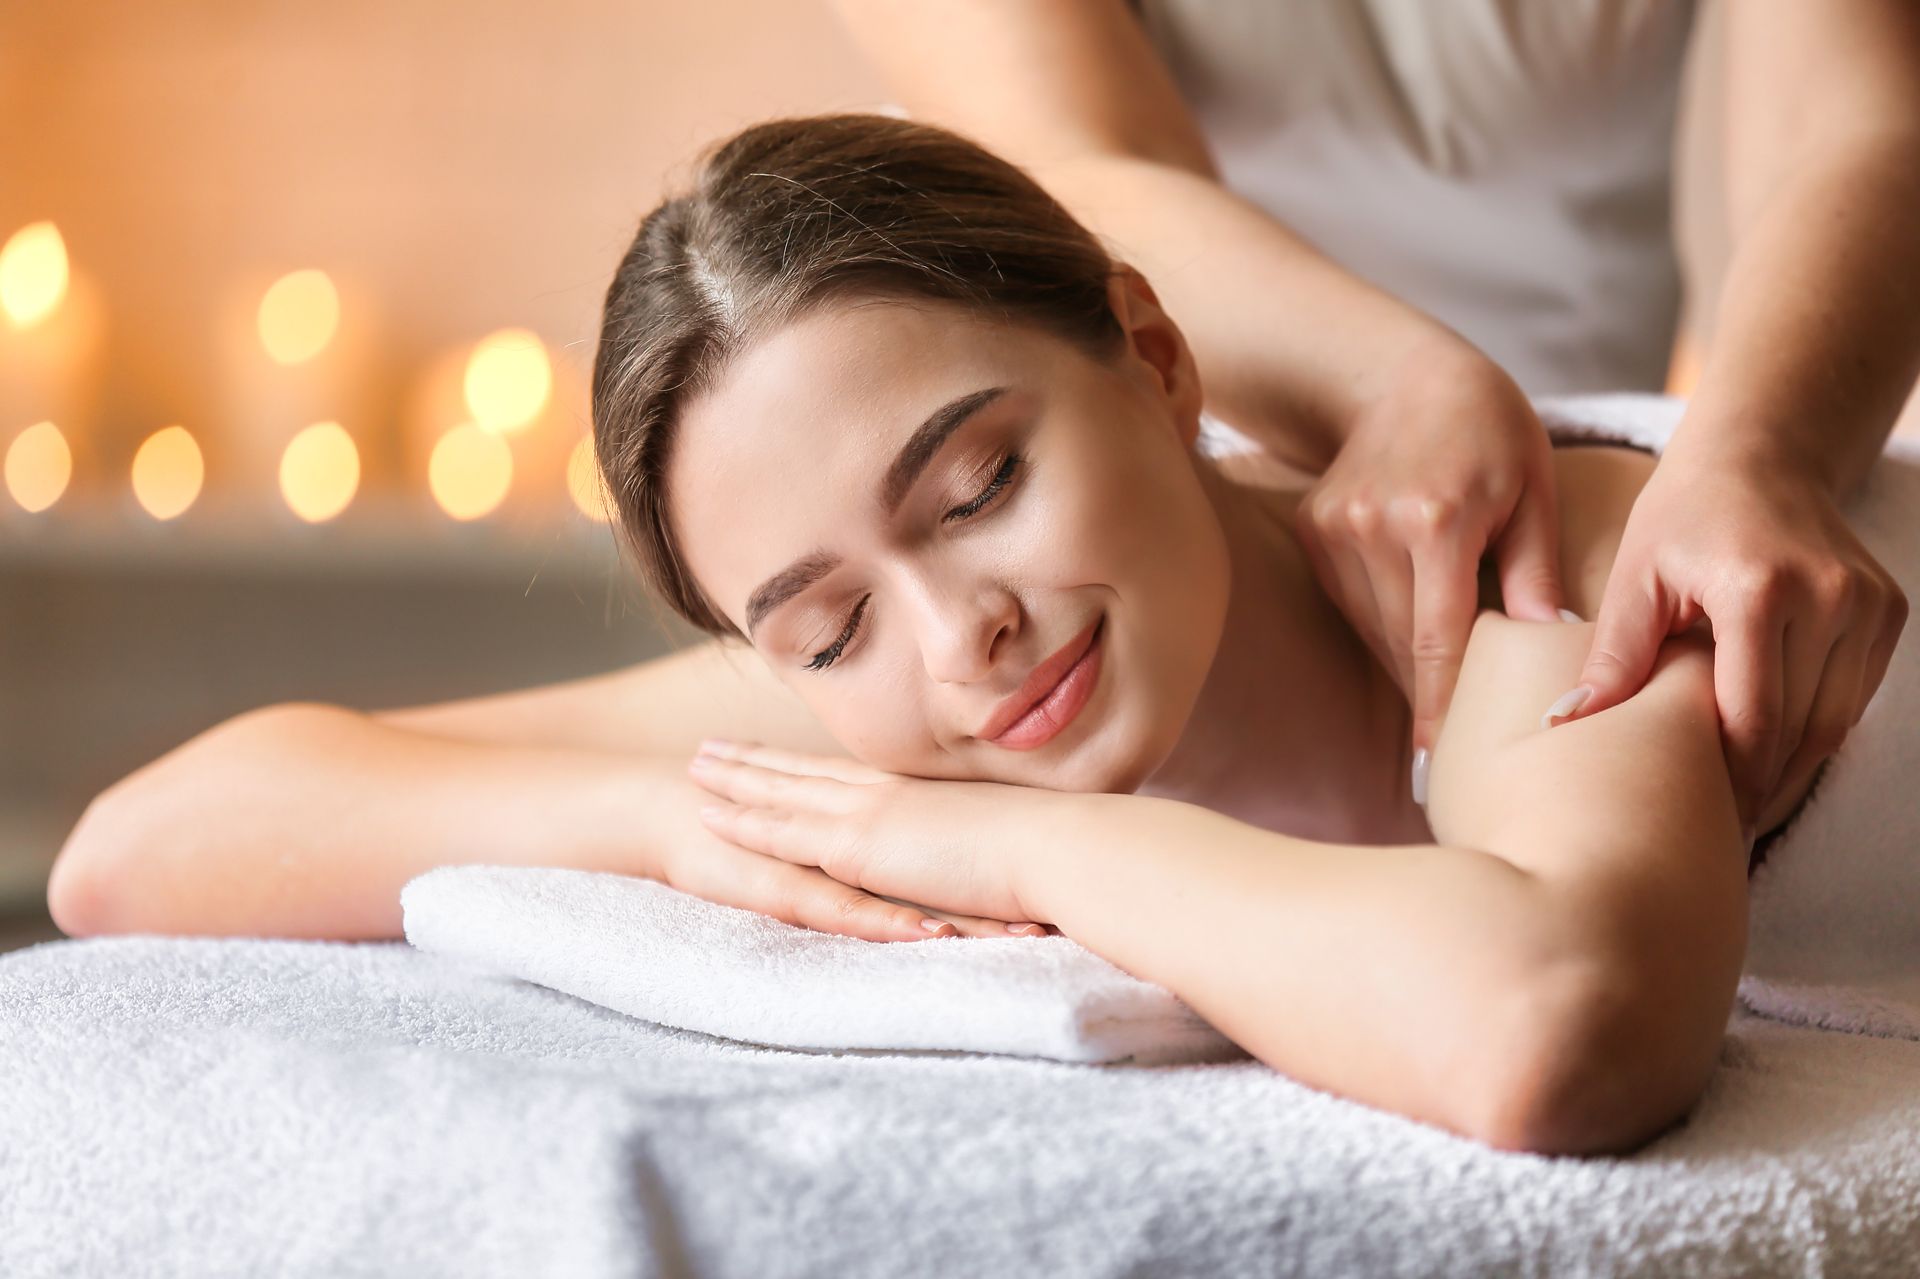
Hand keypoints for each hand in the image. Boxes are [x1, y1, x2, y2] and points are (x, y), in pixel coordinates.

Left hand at [683, 739, 1058, 938]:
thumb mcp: (1002, 840)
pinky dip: (745, 818)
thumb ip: (977, 844)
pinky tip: (709, 813)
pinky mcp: (860, 844)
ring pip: (783, 792)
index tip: (775, 757)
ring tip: (694, 768)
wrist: (1057, 847)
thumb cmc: (1050, 849)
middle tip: (709, 749)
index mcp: (918, 794)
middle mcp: (886, 793)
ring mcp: (869, 813)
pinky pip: (785, 830)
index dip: (807, 766)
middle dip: (755, 762)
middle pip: (804, 773)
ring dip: (735, 781)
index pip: (846, 777)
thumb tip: (985, 856)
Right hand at [1293, 339, 1566, 752]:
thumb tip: (1552, 656)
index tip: (1444, 762)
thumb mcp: (1533, 490)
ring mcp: (1335, 530)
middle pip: (1400, 645)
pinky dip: (1383, 624)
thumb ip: (1536, 575)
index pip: (1438, 641)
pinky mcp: (1313, 530)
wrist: (1403, 374)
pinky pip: (1352, 602)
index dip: (1443, 708)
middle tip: (1458, 748)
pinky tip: (1412, 629)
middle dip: (1431, 695)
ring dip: (1406, 664)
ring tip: (1441, 697)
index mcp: (1437, 521)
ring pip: (1372, 630)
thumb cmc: (1488, 429)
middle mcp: (1374, 528)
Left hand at [1558, 442, 1907, 829]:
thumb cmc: (1681, 517)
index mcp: (1757, 589)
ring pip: (1834, 722)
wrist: (1758, 457)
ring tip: (1741, 807)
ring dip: (1790, 769)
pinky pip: (1853, 696)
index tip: (1697, 821)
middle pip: (1798, 728)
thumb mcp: (1635, 578)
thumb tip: (1564, 723)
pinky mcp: (1889, 610)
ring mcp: (1868, 604)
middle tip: (1716, 831)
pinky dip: (1815, 731)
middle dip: (1758, 787)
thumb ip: (1612, 656)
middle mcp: (1827, 596)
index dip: (1727, 779)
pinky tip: (1773, 758)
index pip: (1751, 714)